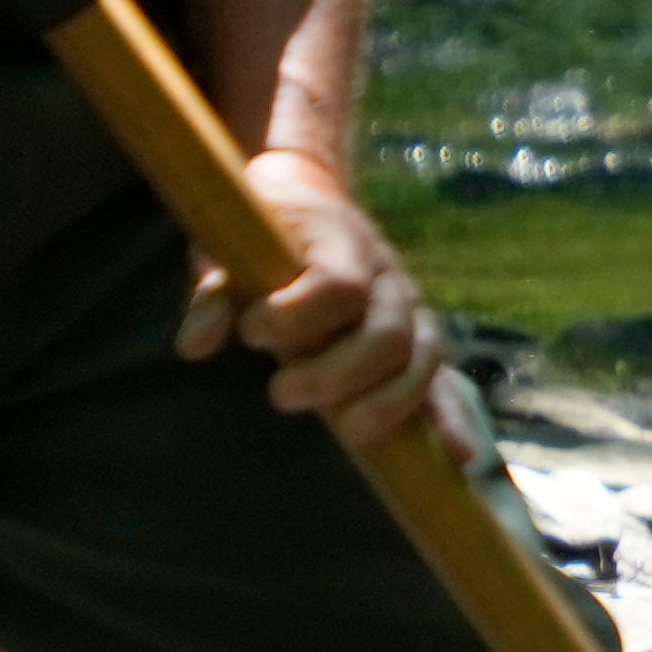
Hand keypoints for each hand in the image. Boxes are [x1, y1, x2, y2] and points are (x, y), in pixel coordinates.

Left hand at [184, 155, 449, 448]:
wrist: (306, 195)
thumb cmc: (260, 228)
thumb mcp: (224, 248)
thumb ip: (212, 295)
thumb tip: (194, 347)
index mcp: (341, 242)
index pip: (338, 284)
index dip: (298, 314)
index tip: (250, 331)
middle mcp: (387, 277)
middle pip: (387, 333)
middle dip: (338, 373)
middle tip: (280, 394)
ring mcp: (409, 311)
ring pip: (420, 361)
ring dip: (389, 403)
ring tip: (347, 433)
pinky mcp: (416, 344)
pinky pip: (440, 382)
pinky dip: (449, 418)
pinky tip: (457, 456)